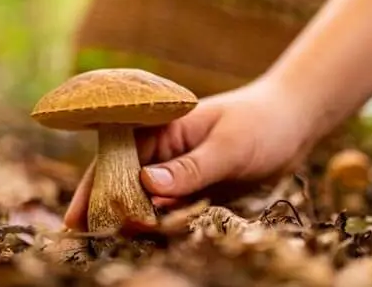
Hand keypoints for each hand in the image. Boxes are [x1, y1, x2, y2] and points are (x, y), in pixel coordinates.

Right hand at [63, 77, 321, 230]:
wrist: (293, 124)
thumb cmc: (260, 123)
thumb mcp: (228, 146)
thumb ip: (190, 167)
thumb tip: (146, 185)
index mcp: (160, 129)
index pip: (116, 159)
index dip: (95, 189)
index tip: (79, 220)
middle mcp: (162, 152)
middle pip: (124, 185)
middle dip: (108, 212)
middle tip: (90, 243)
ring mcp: (178, 174)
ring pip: (145, 204)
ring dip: (133, 224)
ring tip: (113, 247)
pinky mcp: (194, 191)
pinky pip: (171, 214)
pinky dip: (161, 229)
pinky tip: (149, 244)